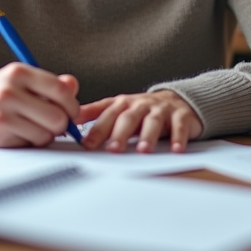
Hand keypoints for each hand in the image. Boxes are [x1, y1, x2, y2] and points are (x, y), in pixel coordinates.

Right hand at [0, 63, 79, 147]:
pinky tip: (21, 132)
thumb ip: (52, 83)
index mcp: (19, 73)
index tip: (72, 111)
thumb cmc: (4, 93)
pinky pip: (30, 144)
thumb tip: (72, 87)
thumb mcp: (25, 80)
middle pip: (57, 117)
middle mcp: (9, 91)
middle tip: (55, 123)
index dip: (72, 105)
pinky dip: (31, 141)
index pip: (60, 90)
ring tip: (35, 127)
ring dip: (46, 134)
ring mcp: (1, 113)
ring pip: (45, 134)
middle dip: (62, 124)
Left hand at [77, 90, 202, 153]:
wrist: (179, 100)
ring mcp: (161, 109)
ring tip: (142, 150)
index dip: (96, 127)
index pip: (106, 113)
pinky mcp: (181, 116)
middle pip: (128, 117)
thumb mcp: (118, 108)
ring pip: (153, 121)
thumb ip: (96, 114)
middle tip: (112, 149)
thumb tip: (69, 121)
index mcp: (123, 103)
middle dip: (119, 133)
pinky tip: (175, 149)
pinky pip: (179, 126)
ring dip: (147, 136)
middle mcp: (140, 104)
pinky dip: (178, 137)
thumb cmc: (143, 109)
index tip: (86, 142)